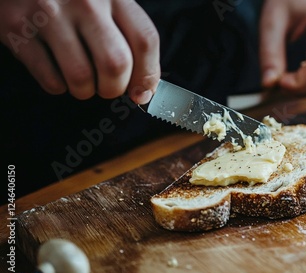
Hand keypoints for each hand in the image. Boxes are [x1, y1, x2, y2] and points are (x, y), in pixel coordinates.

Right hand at [0, 0, 159, 103]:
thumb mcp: (106, 4)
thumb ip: (129, 37)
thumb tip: (143, 88)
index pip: (144, 41)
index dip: (147, 75)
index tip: (142, 92)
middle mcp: (85, 2)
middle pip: (116, 63)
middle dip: (114, 88)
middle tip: (107, 87)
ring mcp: (49, 14)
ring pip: (81, 76)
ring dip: (85, 91)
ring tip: (82, 82)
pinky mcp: (18, 29)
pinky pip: (49, 78)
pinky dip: (58, 86)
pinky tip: (58, 74)